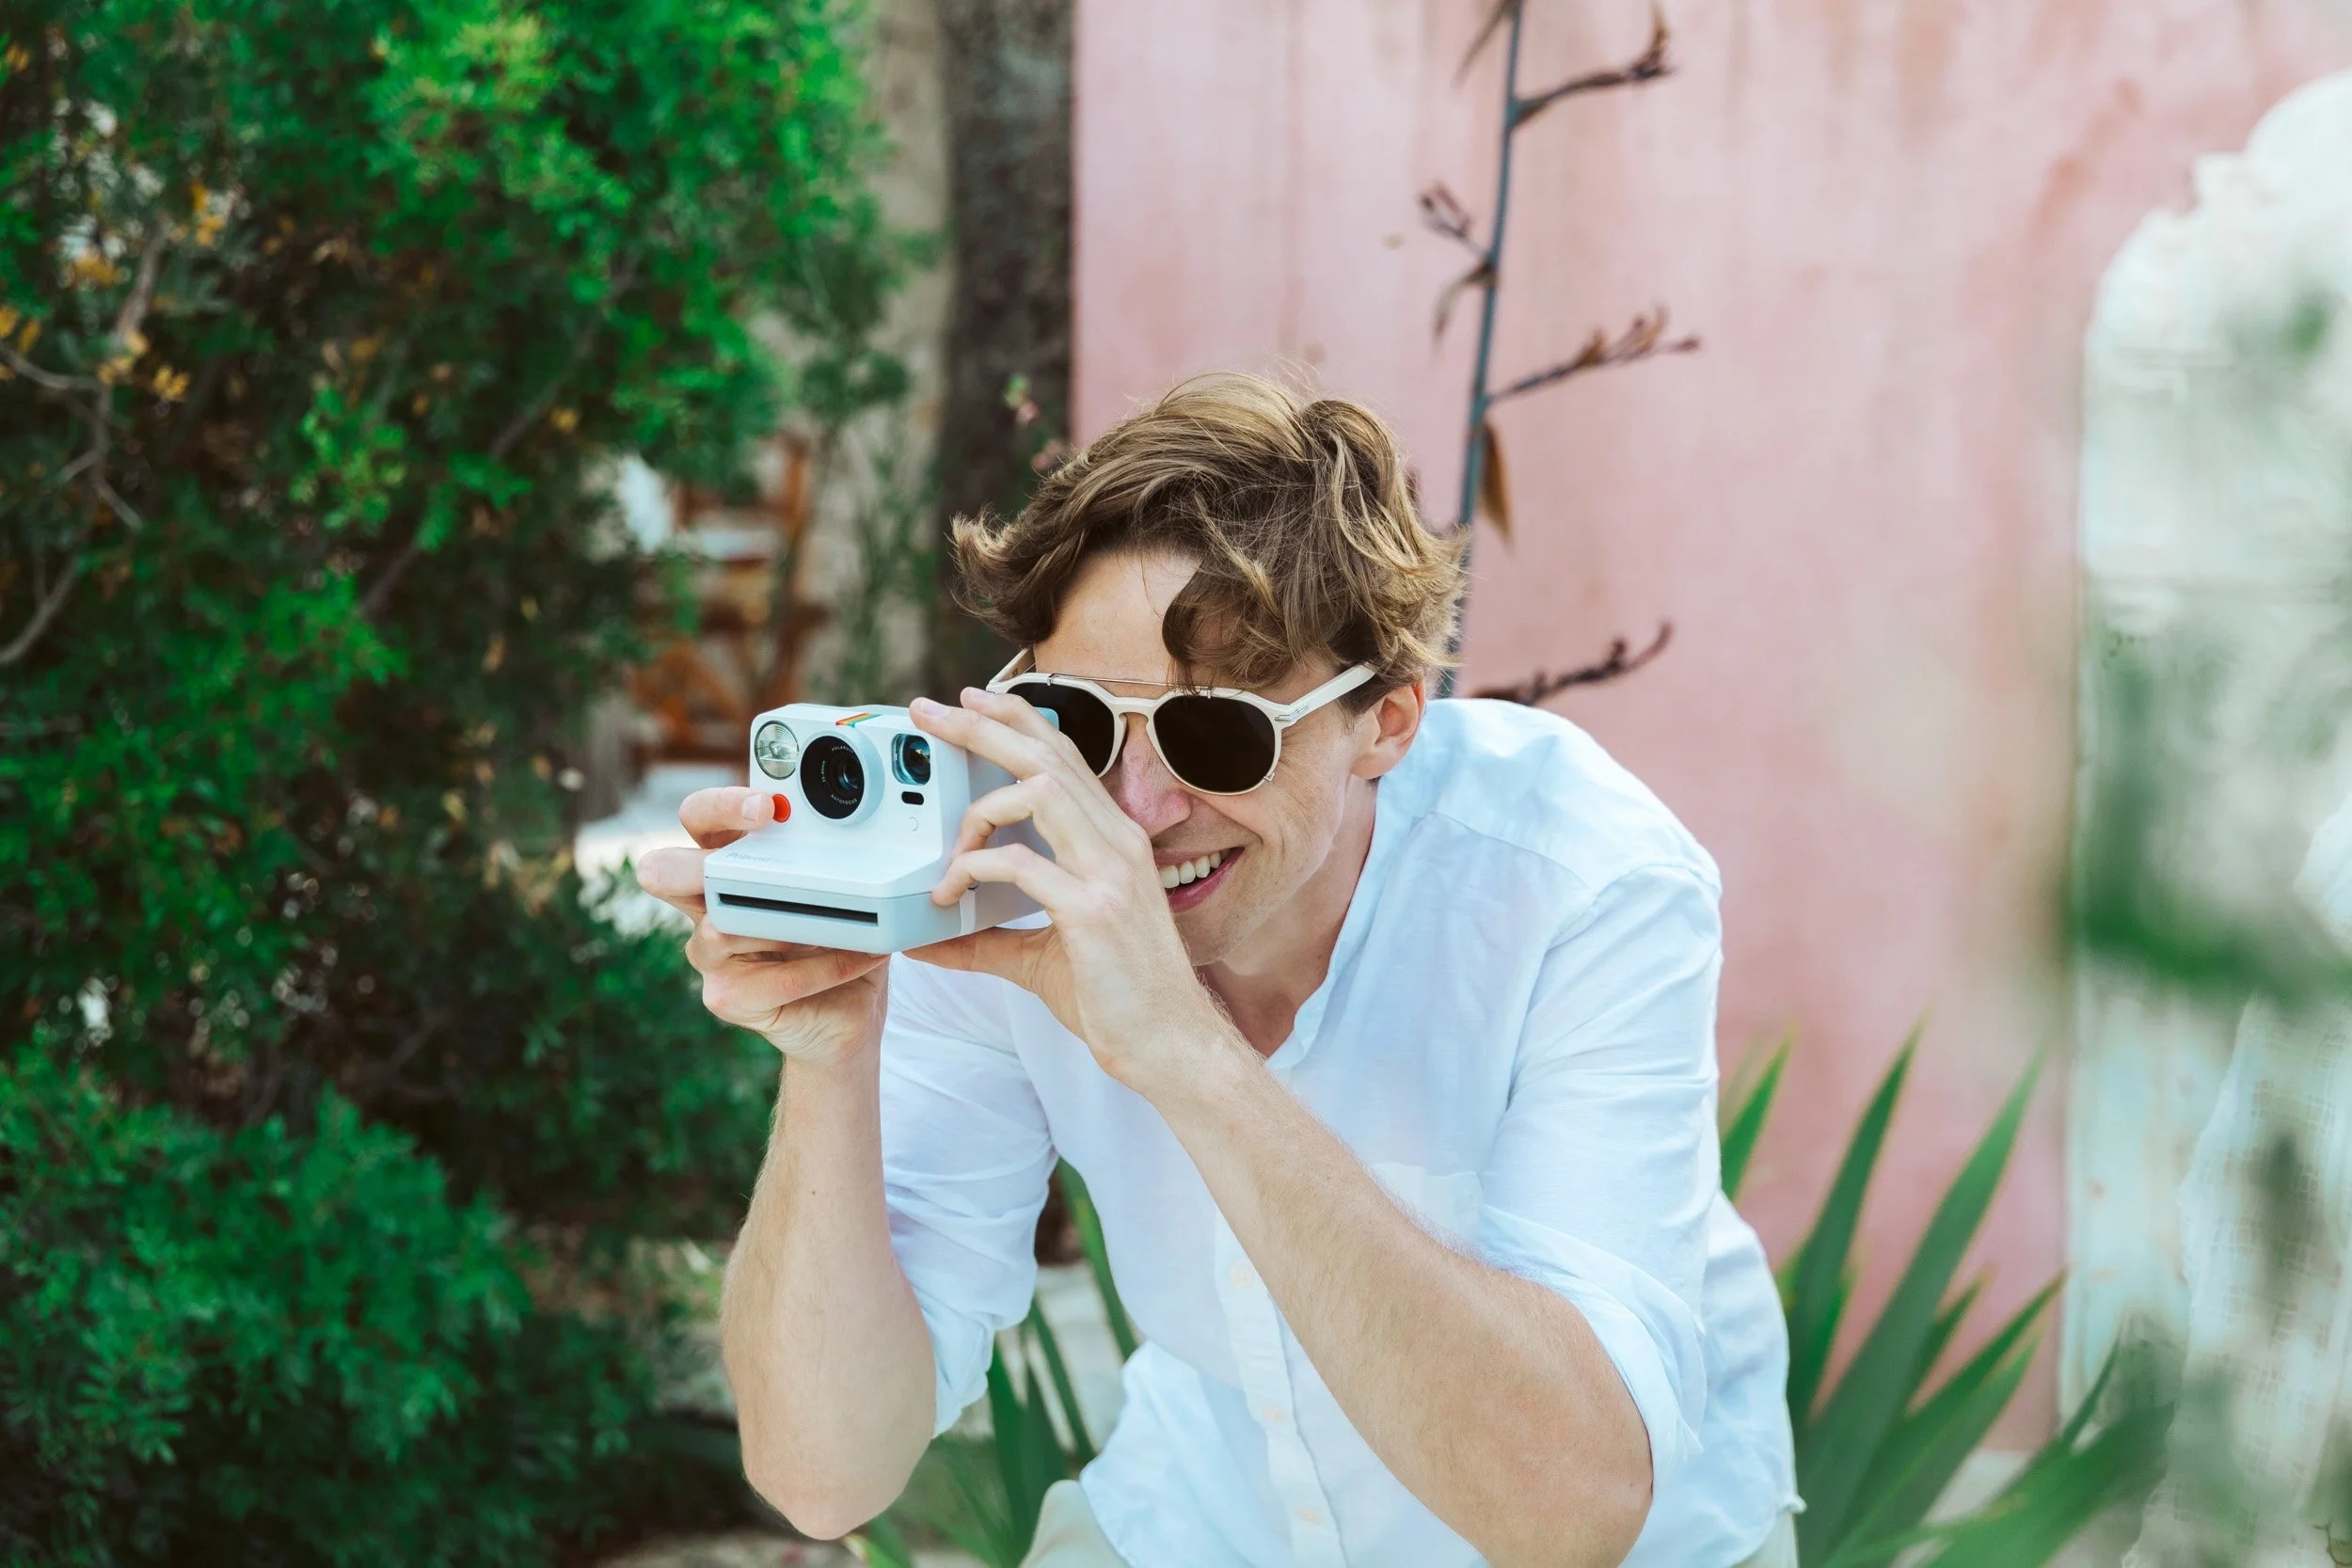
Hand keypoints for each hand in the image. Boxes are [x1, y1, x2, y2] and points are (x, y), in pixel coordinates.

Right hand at [638, 787, 887, 1066]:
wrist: (846, 1015)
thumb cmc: (839, 940)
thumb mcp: (842, 889)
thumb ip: (833, 856)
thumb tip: (857, 828)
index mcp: (727, 862)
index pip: (699, 818)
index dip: (721, 805)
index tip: (767, 807)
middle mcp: (705, 906)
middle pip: (663, 870)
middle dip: (695, 862)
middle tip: (754, 866)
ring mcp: (709, 954)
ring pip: (724, 929)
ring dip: (798, 923)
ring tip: (854, 921)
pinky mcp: (726, 997)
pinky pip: (777, 977)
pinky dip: (828, 966)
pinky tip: (863, 956)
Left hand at [906, 688, 1236, 1092]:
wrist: (1170, 1045)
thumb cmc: (1118, 999)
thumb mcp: (1038, 958)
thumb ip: (983, 942)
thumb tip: (925, 938)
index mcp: (1114, 841)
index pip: (1064, 758)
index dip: (1017, 721)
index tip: (972, 703)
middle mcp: (1117, 842)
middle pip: (1045, 755)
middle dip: (982, 725)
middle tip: (929, 711)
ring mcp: (1109, 871)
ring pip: (1036, 789)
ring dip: (976, 806)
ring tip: (946, 847)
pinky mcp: (1093, 908)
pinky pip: (1022, 862)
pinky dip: (975, 868)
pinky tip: (953, 894)